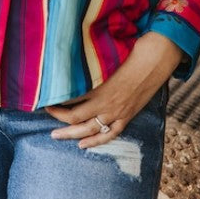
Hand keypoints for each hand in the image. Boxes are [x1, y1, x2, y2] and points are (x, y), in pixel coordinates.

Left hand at [45, 32, 181, 147]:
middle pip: (75, 117)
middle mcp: (105, 103)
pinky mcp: (126, 117)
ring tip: (56, 135)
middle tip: (45, 115)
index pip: (70, 100)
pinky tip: (83, 145)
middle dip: (57, 118)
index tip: (45, 97)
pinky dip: (95, 142)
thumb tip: (70, 66)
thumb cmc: (129, 53)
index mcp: (98, 86)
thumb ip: (89, 67)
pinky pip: (109, 135)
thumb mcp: (105, 59)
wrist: (154, 60)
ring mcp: (116, 112)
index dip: (55, 101)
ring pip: (89, 130)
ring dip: (71, 134)